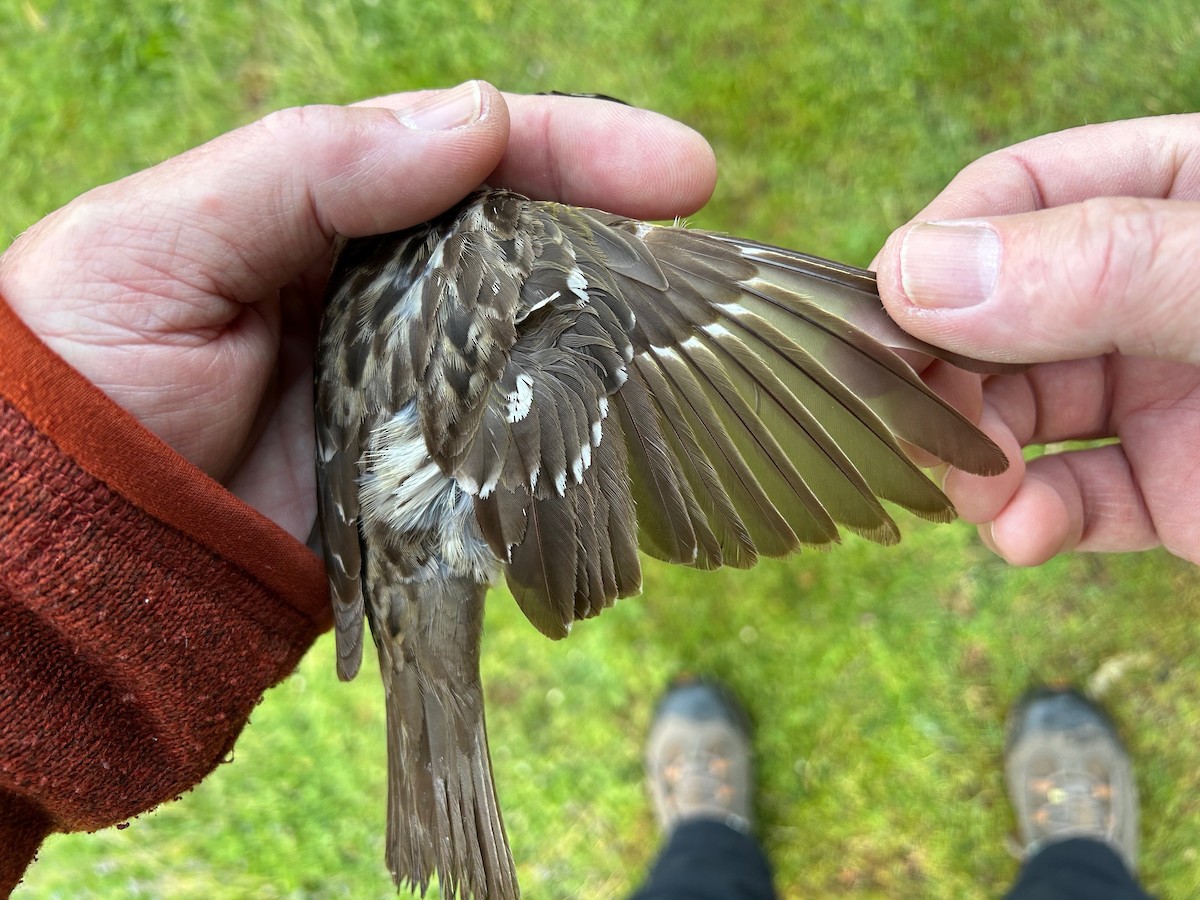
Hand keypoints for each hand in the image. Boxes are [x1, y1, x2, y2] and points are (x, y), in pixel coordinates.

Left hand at [0, 82, 716, 541]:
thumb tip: (475, 118)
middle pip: (523, 245)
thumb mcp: (159, 240)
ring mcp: (410, 390)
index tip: (681, 170)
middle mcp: (382, 295)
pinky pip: (511, 445)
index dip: (577, 149)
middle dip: (622, 241)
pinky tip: (630, 426)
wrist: (70, 558)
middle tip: (712, 265)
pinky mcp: (424, 480)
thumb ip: (306, 168)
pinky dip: (571, 435)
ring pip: (533, 342)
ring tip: (700, 341)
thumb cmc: (85, 381)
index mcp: (325, 214)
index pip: (469, 156)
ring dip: (613, 336)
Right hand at [874, 115, 1199, 565]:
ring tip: (973, 494)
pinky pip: (1077, 501)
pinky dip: (1034, 523)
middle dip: (941, 378)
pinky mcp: (1176, 489)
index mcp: (1176, 197)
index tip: (883, 319)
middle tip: (907, 427)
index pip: (1016, 196)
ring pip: (1018, 414)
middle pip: (994, 317)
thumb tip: (913, 277)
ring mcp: (1161, 391)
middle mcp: (1151, 292)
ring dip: (973, 458)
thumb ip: (1095, 266)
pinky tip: (1025, 535)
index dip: (939, 254)